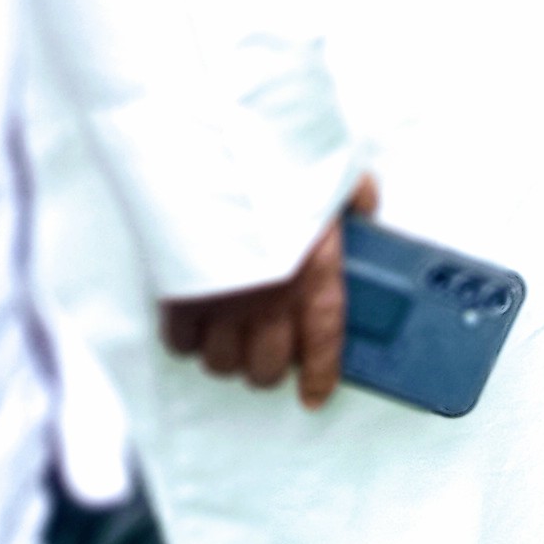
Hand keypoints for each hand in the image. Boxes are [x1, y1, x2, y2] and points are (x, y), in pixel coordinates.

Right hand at [157, 180, 373, 406]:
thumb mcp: (328, 173)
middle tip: (270, 358)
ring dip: (228, 359)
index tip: (315, 395)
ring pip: (222, 363)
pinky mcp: (178, 298)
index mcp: (313, 273)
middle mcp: (268, 298)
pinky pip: (181, 344)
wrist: (205, 149)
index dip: (319, 375)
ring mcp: (221, 302)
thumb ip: (352, 197)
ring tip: (232, 343)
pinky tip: (196, 326)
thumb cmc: (268, 161)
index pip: (323, 341)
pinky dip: (189, 342)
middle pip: (265, 367)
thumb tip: (365, 206)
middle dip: (269, 369)